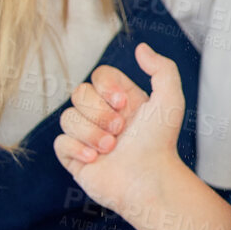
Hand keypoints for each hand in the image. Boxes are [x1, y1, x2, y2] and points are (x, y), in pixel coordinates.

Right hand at [54, 42, 188, 218]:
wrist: (150, 182)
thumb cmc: (161, 144)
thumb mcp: (170, 100)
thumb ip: (161, 69)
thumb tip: (140, 48)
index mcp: (120, 100)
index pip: (98, 76)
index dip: (106, 87)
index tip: (124, 104)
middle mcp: (101, 115)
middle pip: (78, 93)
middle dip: (99, 112)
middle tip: (120, 130)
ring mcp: (86, 136)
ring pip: (67, 118)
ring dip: (91, 133)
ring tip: (111, 149)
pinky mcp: (75, 158)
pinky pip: (60, 143)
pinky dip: (77, 149)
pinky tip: (95, 159)